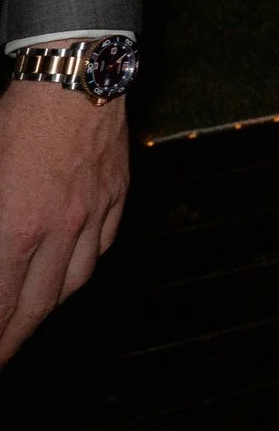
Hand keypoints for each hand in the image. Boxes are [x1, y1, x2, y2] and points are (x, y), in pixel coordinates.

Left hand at [0, 87, 128, 362]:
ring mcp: (95, 212)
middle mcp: (61, 228)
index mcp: (17, 225)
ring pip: (75, 278)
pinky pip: (102, 244)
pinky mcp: (116, 194)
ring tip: (29, 317)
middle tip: (2, 355)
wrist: (75, 75)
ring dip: (47, 305)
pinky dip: (82, 264)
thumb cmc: (16, 118)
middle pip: (38, 303)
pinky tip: (68, 268)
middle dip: (15, 336)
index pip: (3, 301)